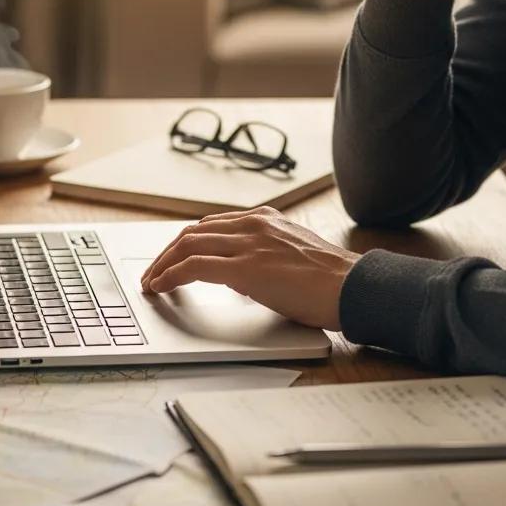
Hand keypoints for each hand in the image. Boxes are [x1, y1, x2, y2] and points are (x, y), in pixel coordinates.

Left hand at [139, 206, 360, 331]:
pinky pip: (194, 267)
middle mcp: (254, 225)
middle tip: (152, 271)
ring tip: (150, 281)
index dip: (186, 242)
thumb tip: (244, 281)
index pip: (212, 225)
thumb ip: (266, 260)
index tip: (173, 257)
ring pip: (187, 245)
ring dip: (162, 264)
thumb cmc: (333, 282)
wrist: (355, 287)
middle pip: (193, 232)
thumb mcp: (294, 258)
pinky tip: (160, 286)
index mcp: (266, 219)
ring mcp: (249, 244)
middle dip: (167, 252)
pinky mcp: (246, 269)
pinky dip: (171, 275)